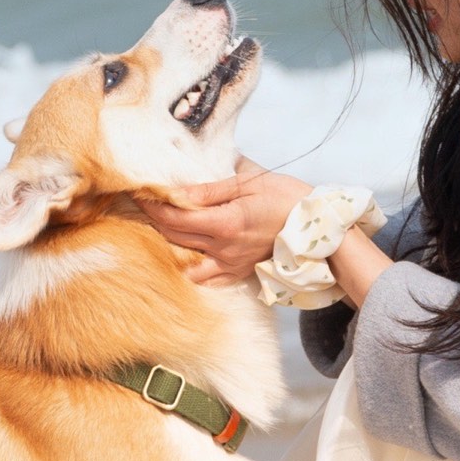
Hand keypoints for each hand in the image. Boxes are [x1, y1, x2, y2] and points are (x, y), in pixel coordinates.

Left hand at [138, 160, 311, 288]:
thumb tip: (177, 191)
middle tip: (140, 204)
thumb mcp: (249, 183)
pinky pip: (205, 277)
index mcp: (226, 223)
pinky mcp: (239, 272)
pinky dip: (189, 267)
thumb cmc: (288, 198)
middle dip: (153, 220)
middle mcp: (224, 248)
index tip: (139, 193)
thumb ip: (210, 190)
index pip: (175, 217)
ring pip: (185, 258)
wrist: (319, 228)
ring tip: (156, 228)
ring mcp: (231, 264)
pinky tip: (180, 255)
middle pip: (174, 237)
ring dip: (167, 244)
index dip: (152, 205)